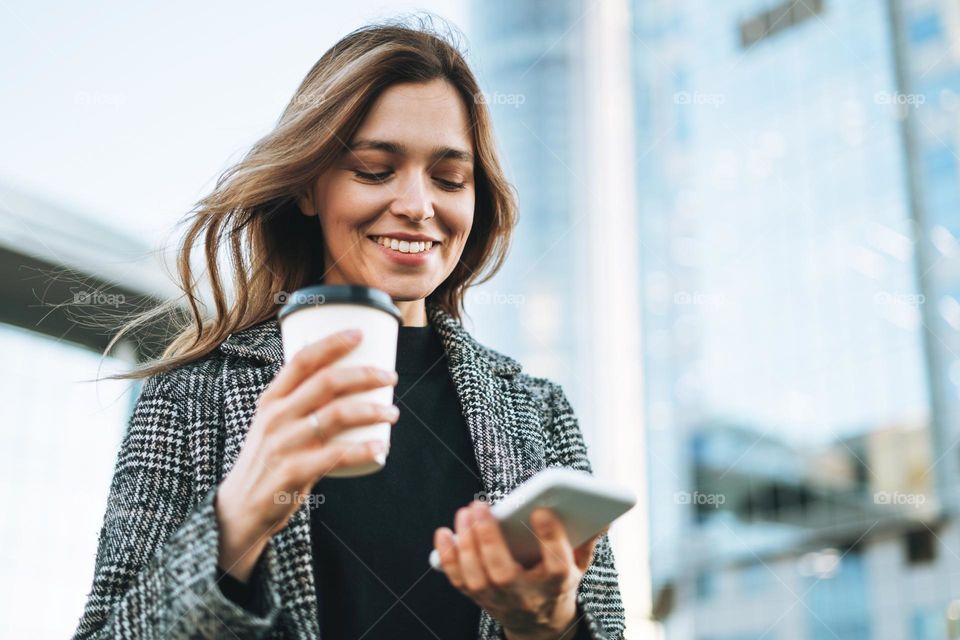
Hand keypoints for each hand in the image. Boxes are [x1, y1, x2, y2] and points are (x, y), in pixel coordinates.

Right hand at [216, 328, 399, 580]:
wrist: (239, 508)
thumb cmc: (266, 460)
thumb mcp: (272, 424)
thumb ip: (298, 403)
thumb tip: (339, 378)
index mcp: (271, 400)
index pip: (302, 360)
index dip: (333, 342)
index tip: (360, 334)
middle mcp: (276, 417)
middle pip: (327, 382)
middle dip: (366, 374)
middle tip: (391, 377)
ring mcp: (284, 444)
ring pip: (337, 415)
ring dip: (372, 410)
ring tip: (392, 412)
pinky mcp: (293, 473)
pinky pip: (336, 455)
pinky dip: (363, 449)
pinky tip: (381, 446)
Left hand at [433, 500, 605, 639]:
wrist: (539, 626)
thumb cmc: (556, 584)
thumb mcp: (578, 566)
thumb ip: (586, 540)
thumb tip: (604, 517)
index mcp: (556, 585)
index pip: (556, 565)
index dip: (550, 539)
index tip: (542, 511)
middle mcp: (525, 596)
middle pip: (503, 572)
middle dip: (489, 538)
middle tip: (481, 504)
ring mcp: (499, 600)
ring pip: (477, 576)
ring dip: (466, 543)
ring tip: (466, 512)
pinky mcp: (479, 599)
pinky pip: (458, 581)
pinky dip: (448, 557)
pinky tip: (444, 533)